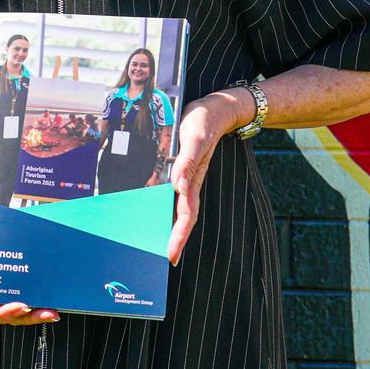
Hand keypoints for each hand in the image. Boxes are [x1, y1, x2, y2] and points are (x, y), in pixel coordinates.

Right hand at [0, 184, 59, 328]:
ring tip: (53, 311)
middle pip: (12, 316)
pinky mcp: (22, 278)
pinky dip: (43, 298)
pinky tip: (54, 297)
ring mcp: (10, 287)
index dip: (5, 314)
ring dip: (39, 313)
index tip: (21, 305)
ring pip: (25, 309)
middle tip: (47, 313)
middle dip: (30, 318)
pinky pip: (33, 293)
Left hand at [165, 88, 254, 264]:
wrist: (214, 108)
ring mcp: (185, 177)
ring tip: (156, 245)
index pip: (186, 215)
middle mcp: (188, 183)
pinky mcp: (181, 169)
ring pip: (176, 209)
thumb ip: (187, 162)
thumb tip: (178, 187)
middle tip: (164, 260)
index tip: (171, 255)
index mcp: (192, 180)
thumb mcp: (194, 138)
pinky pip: (171, 194)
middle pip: (181, 218)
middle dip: (173, 240)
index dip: (179, 236)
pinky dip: (164, 207)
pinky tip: (156, 213)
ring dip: (168, 226)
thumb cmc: (204, 121)